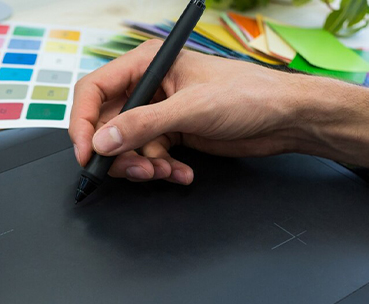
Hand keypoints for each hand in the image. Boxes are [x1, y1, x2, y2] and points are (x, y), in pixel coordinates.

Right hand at [69, 39, 307, 183]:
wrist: (285, 119)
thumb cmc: (249, 95)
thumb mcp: (191, 109)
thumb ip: (143, 125)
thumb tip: (103, 140)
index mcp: (148, 65)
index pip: (95, 90)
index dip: (83, 122)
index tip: (86, 151)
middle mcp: (150, 88)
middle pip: (108, 124)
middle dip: (118, 152)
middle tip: (135, 169)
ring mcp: (160, 113)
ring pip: (127, 146)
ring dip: (142, 165)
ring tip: (163, 171)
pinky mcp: (173, 135)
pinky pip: (149, 157)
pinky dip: (161, 170)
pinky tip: (181, 172)